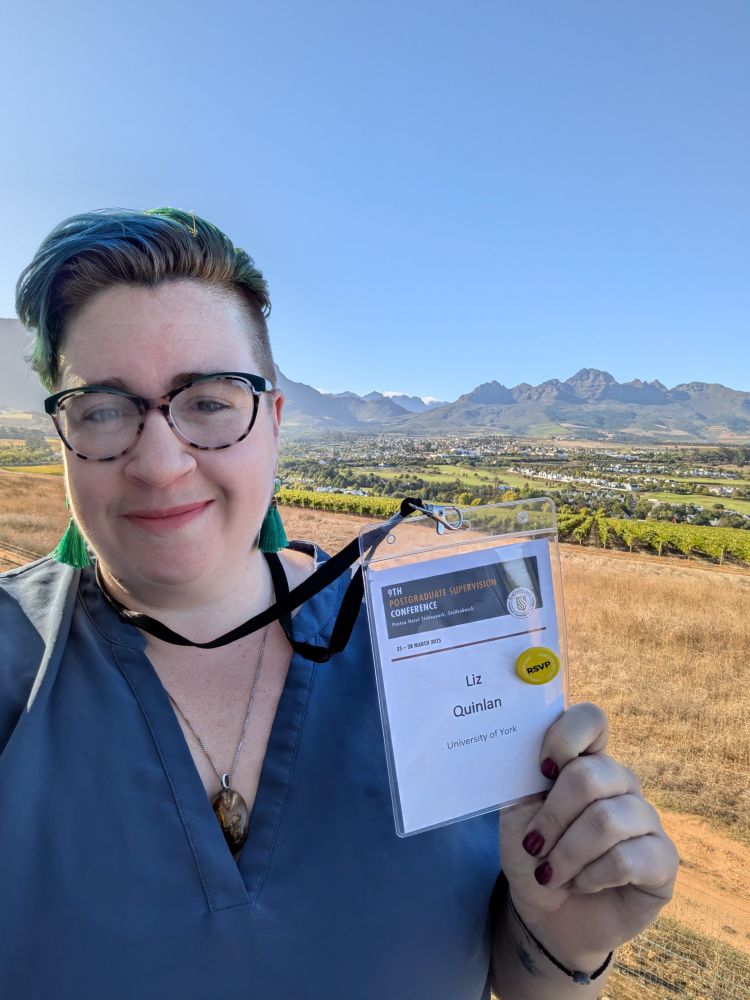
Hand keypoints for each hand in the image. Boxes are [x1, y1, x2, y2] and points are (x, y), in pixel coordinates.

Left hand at [499, 702, 678, 969]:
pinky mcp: (663, 860)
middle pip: (590, 776)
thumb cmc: (532, 854)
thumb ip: (521, 776)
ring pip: (606, 820)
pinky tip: (583, 885)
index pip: (590, 719)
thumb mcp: (515, 812)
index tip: (541, 770)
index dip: (564, 738)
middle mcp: (620, 782)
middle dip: (552, 817)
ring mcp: (646, 819)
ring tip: (551, 873)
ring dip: (567, 854)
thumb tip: (518, 746)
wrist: (546, 915)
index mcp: (585, 760)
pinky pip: (627, 859)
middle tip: (533, 845)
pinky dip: (591, 877)